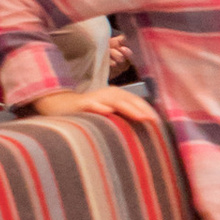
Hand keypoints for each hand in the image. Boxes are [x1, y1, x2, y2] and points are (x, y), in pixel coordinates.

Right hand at [33, 86, 154, 121]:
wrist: (60, 105)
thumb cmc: (88, 112)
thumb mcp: (108, 112)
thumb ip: (122, 116)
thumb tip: (142, 125)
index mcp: (116, 95)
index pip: (136, 101)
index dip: (148, 109)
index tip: (159, 122)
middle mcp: (107, 93)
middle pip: (129, 100)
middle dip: (143, 109)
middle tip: (154, 120)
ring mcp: (95, 98)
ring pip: (114, 101)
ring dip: (129, 108)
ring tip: (142, 117)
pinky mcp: (81, 104)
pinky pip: (92, 104)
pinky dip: (100, 107)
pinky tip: (108, 111)